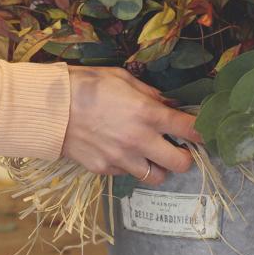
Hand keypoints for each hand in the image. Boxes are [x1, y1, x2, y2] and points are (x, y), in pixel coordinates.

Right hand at [62, 67, 200, 185]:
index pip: (189, 129)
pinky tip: (123, 152)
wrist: (49, 107)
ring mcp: (122, 158)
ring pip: (158, 177)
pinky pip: (129, 174)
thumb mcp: (121, 78)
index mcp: (147, 113)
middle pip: (182, 163)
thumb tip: (166, 104)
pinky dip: (132, 166)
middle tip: (178, 147)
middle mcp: (139, 140)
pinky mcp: (106, 169)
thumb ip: (149, 93)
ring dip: (160, 166)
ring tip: (151, 154)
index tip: (204, 133)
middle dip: (185, 156)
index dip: (203, 132)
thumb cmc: (85, 85)